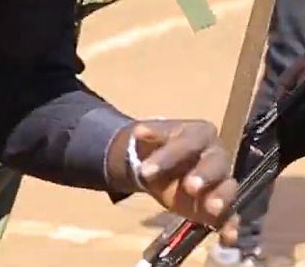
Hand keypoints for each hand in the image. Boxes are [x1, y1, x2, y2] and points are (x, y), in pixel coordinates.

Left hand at [127, 120, 237, 240]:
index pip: (188, 142)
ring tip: (212, 209)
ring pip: (228, 188)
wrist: (159, 165)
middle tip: (190, 187)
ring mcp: (221, 181)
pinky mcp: (222, 205)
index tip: (146, 171)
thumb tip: (139, 132)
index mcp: (200, 134)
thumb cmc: (159, 146)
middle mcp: (216, 156)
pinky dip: (231, 226)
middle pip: (215, 164)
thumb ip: (150, 134)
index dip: (169, 156)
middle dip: (203, 176)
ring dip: (221, 198)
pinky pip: (232, 215)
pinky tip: (228, 237)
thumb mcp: (152, 137)